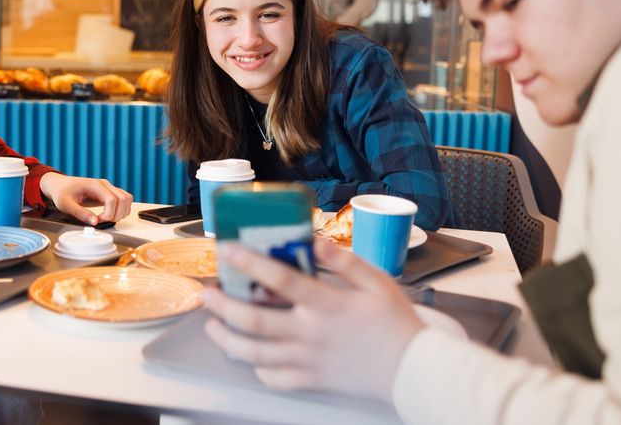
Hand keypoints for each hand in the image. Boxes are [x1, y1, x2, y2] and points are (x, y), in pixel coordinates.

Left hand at [38, 173, 132, 224]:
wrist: (61, 185)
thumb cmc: (62, 192)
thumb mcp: (66, 204)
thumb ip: (80, 213)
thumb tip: (94, 222)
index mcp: (95, 185)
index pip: (112, 199)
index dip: (108, 214)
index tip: (98, 220)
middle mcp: (105, 185)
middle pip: (123, 199)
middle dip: (116, 215)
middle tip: (102, 221)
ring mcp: (109, 188)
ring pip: (127, 199)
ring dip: (122, 212)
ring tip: (107, 218)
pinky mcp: (109, 192)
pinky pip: (124, 199)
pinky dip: (122, 209)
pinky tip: (110, 215)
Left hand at [199, 239, 425, 400]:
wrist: (412, 369)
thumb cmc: (395, 323)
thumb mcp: (377, 282)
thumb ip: (343, 261)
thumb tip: (314, 240)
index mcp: (328, 305)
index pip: (281, 280)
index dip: (250, 262)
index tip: (228, 249)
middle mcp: (312, 334)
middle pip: (256, 321)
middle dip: (224, 306)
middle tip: (208, 292)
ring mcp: (309, 361)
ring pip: (256, 353)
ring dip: (228, 338)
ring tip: (213, 325)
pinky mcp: (311, 380)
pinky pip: (274, 378)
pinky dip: (255, 367)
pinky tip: (248, 354)